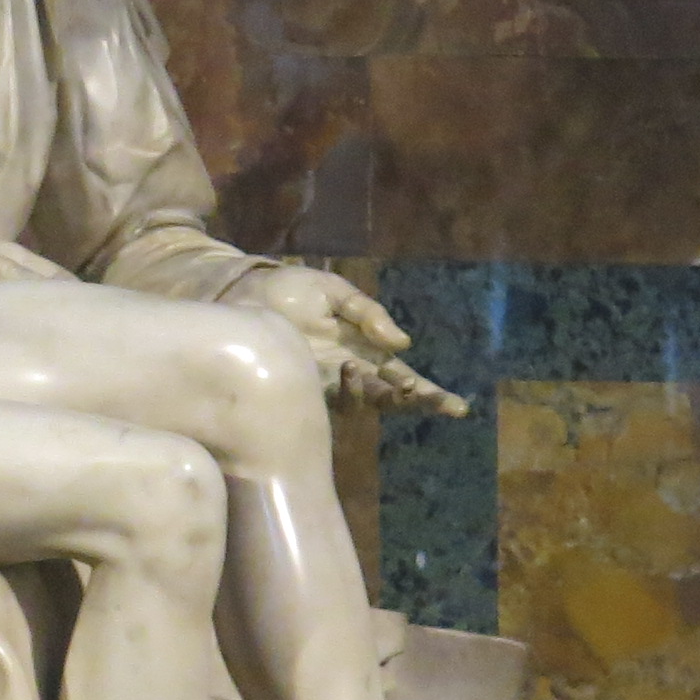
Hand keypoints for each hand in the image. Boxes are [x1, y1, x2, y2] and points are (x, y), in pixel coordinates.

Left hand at [228, 263, 466, 418]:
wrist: (241, 293)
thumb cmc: (289, 292)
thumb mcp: (335, 292)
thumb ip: (368, 313)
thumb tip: (402, 342)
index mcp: (363, 351)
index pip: (401, 379)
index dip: (429, 394)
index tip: (457, 407)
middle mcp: (348, 373)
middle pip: (390, 398)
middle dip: (417, 403)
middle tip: (441, 404)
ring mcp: (325, 383)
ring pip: (365, 402)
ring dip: (384, 394)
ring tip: (398, 381)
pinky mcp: (301, 387)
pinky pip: (330, 397)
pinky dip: (348, 389)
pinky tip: (351, 372)